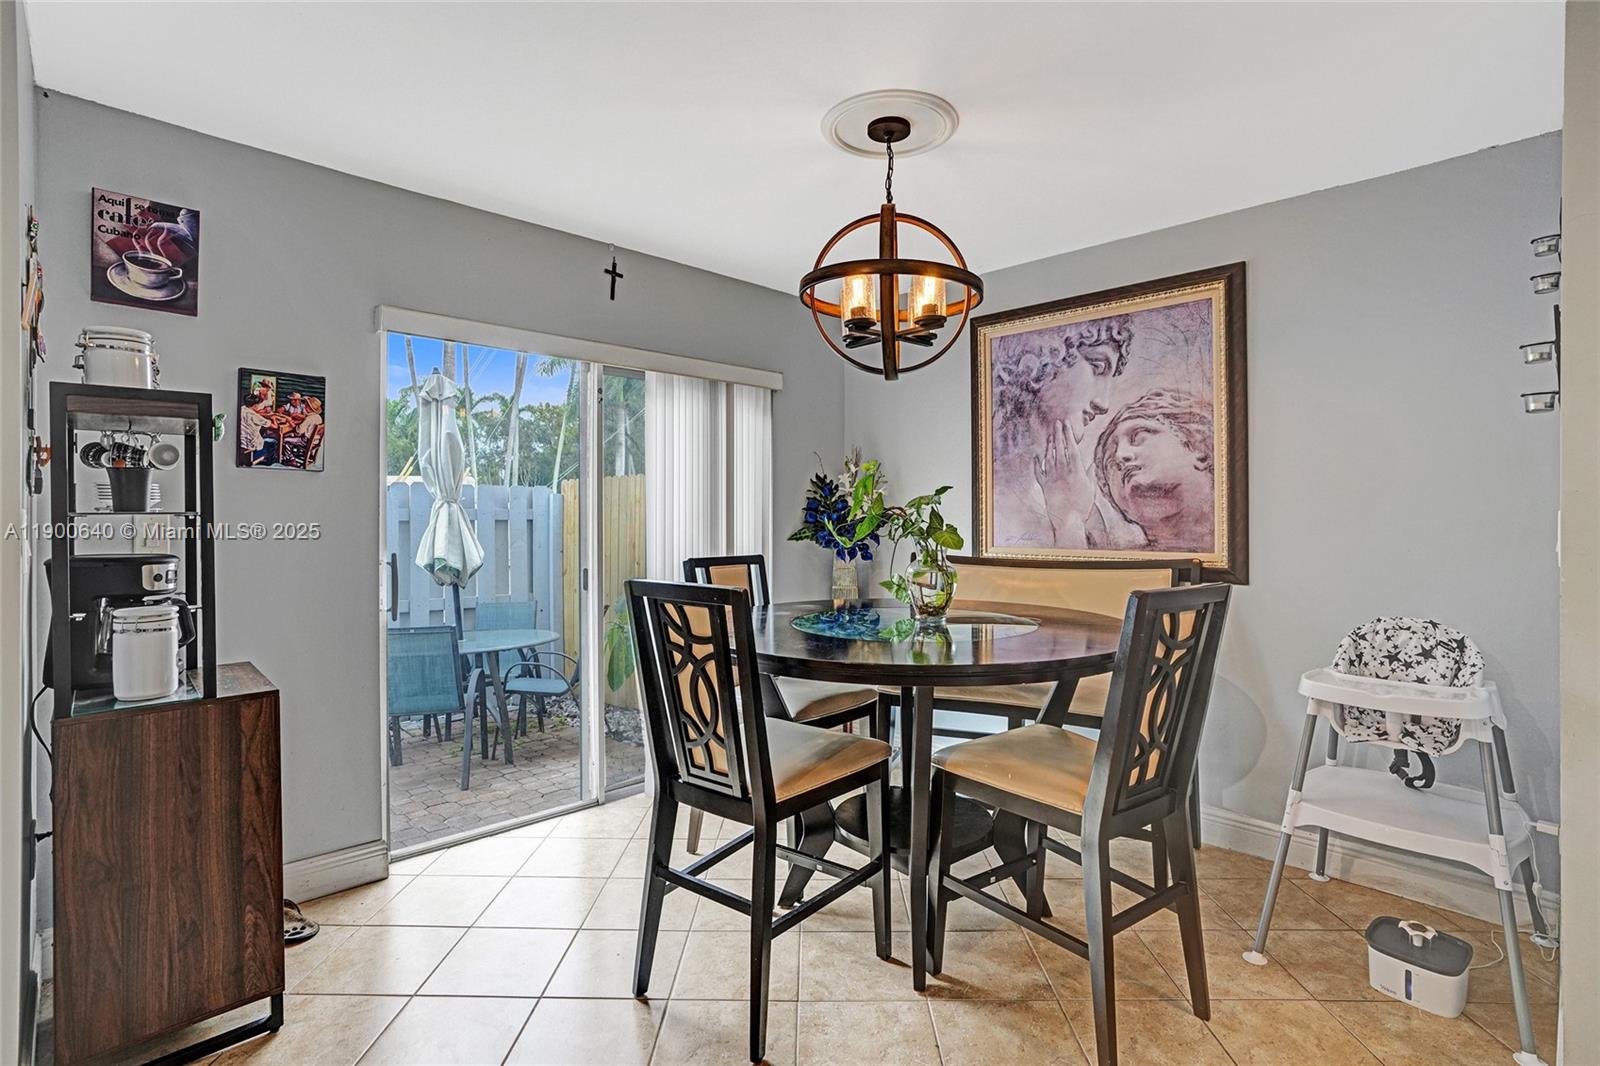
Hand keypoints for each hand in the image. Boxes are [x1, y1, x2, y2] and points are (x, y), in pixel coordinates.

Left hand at [1032, 419, 1095, 546]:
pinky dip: (1037, 462)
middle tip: (1057, 422)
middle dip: (1058, 434)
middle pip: (1059, 448)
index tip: (1067, 424)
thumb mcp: (1091, 489)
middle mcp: (1062, 471)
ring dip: (1049, 445)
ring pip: (1049, 456)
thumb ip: (1090, 474)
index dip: (1069, 434)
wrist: (1068, 519)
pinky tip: (1036, 455)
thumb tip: (1091, 463)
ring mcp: (1052, 477)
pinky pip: (1038, 471)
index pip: (1072, 447)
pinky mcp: (1044, 485)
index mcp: (1076, 470)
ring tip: (1051, 435)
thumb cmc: (1083, 505)